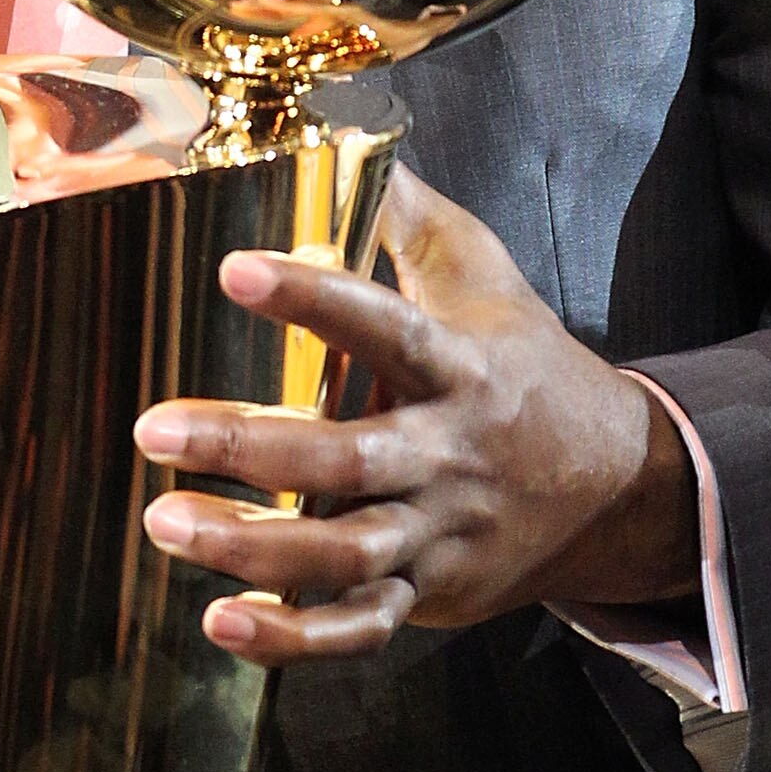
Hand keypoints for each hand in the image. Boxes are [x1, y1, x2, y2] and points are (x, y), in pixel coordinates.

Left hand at [133, 163, 696, 664]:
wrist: (616, 487)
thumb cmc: (528, 367)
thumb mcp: (485, 275)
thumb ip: (408, 214)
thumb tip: (343, 134)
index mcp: (459, 366)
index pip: (383, 327)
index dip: (312, 300)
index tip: (234, 270)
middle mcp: (447, 455)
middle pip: (347, 458)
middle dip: (249, 448)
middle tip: (153, 430)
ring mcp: (437, 534)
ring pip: (344, 554)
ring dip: (250, 546)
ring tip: (164, 522)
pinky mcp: (427, 596)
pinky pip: (358, 629)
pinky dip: (293, 637)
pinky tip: (222, 623)